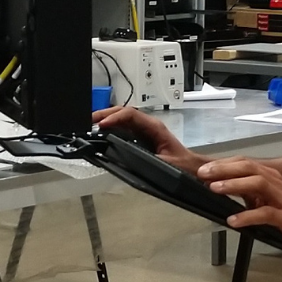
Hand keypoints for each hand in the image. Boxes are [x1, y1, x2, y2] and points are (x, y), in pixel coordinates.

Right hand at [92, 106, 207, 173]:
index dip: (115, 118)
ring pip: (122, 118)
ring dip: (106, 119)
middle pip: (124, 112)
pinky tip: (101, 132)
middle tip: (89, 120)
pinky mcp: (140, 137)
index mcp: (155, 127)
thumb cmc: (183, 166)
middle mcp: (148, 125)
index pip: (131, 115)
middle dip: (105, 114)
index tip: (101, 126)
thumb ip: (149, 159)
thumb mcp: (167, 164)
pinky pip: (123, 127)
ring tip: (91, 124)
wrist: (191, 169)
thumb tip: (130, 157)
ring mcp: (144, 130)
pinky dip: (110, 127)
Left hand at [198, 157, 281, 267]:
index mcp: (272, 180)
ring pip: (259, 184)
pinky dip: (248, 216)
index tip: (203, 169)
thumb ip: (249, 198)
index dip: (224, 164)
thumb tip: (220, 192)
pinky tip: (233, 221)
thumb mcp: (265, 207)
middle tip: (203, 174)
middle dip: (224, 169)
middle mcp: (278, 185)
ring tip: (215, 189)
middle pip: (250, 168)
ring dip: (234, 185)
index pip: (246, 164)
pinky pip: (267, 214)